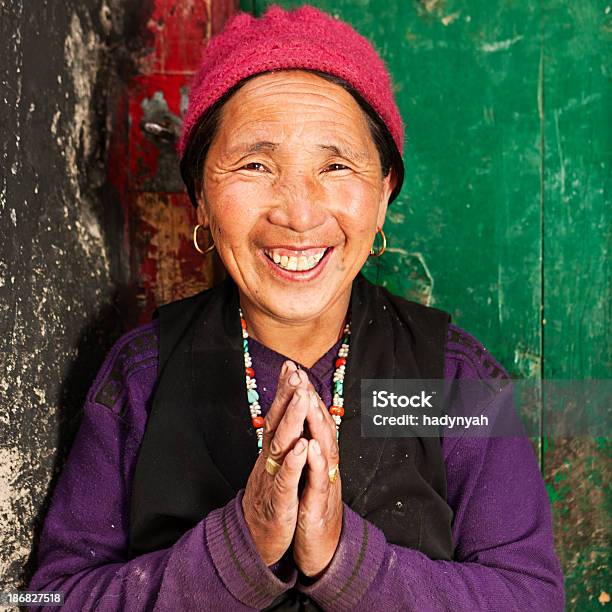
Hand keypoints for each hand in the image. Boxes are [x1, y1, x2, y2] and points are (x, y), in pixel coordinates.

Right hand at [242, 363, 310, 564]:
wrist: (254, 541)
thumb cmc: (270, 500)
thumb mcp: (274, 468)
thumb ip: (279, 442)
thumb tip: (285, 415)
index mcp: (272, 453)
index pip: (277, 415)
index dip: (284, 391)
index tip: (290, 366)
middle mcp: (269, 461)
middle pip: (276, 423)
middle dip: (287, 396)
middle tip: (295, 372)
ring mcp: (272, 480)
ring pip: (281, 446)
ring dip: (291, 420)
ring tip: (301, 396)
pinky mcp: (279, 502)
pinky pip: (285, 480)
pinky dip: (293, 462)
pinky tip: (302, 445)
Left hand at [293, 388, 342, 576]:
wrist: (324, 551)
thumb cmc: (312, 509)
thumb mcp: (308, 476)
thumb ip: (307, 450)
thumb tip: (301, 424)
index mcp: (319, 458)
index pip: (313, 422)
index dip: (305, 395)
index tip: (294, 371)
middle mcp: (326, 467)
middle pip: (321, 429)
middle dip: (311, 400)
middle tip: (301, 375)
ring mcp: (324, 485)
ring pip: (324, 450)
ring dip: (317, 424)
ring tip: (309, 401)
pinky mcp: (320, 507)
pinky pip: (318, 482)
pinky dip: (315, 463)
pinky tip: (310, 446)